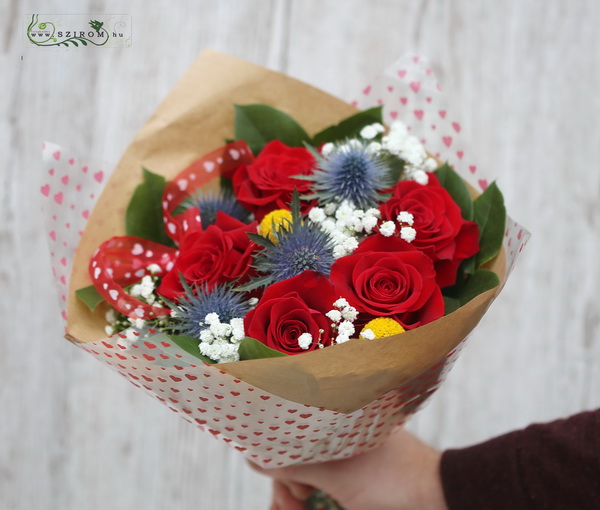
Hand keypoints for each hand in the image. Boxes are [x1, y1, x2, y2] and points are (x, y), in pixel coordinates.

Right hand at [252, 427, 447, 509]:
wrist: (438, 494)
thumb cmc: (390, 479)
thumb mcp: (335, 474)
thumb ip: (292, 464)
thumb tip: (254, 458)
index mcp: (333, 419)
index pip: (290, 434)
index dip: (278, 464)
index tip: (278, 492)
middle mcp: (338, 430)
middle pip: (297, 453)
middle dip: (288, 485)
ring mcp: (348, 450)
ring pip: (310, 469)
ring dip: (298, 493)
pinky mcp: (356, 468)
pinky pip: (327, 478)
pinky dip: (316, 493)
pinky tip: (307, 506)